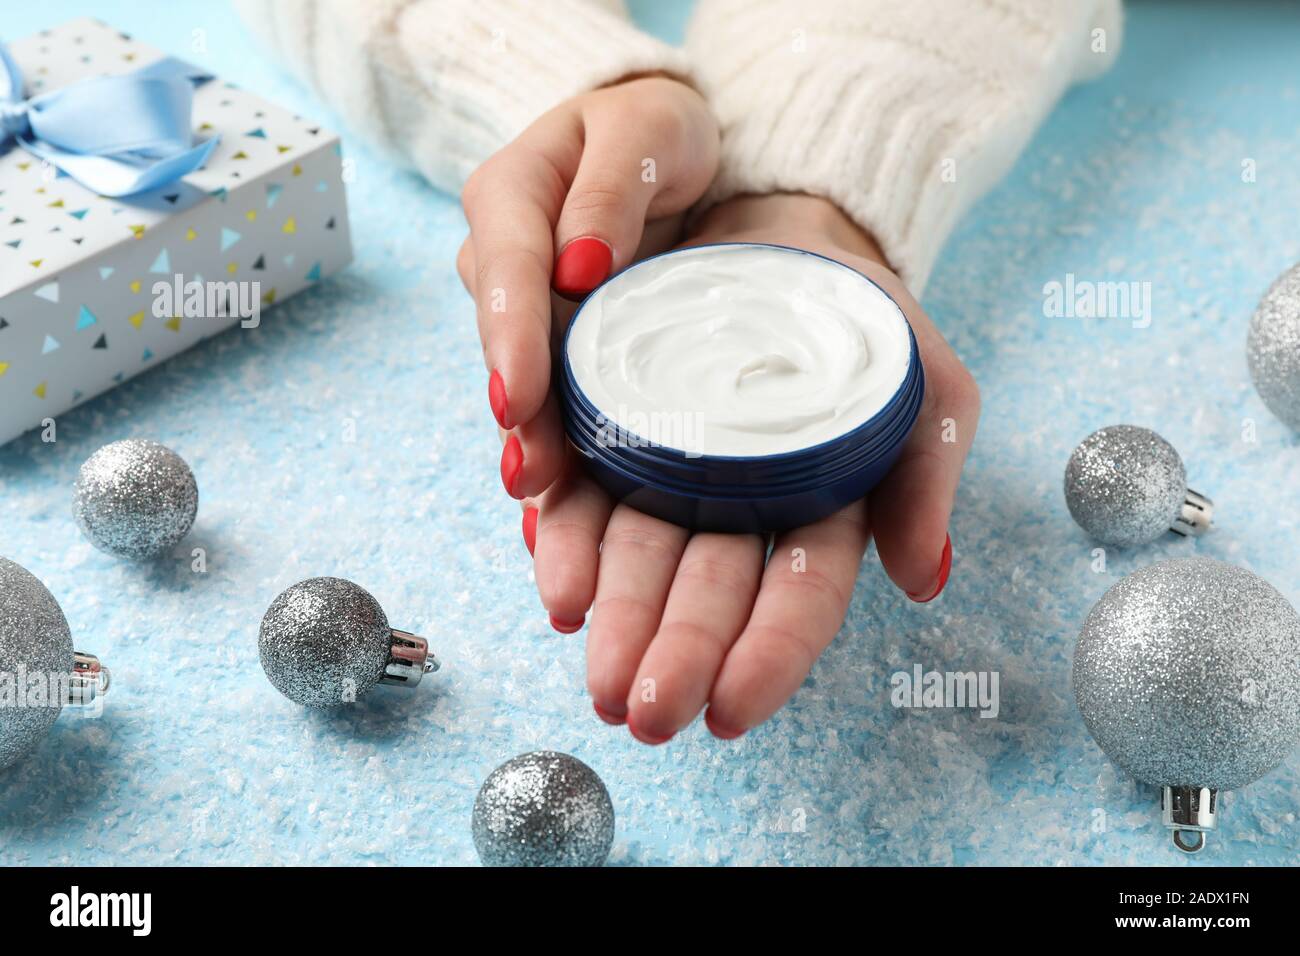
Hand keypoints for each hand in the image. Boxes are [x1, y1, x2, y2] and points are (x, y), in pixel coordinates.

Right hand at [457, 75, 719, 506]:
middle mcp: (504, 261)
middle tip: (531, 478)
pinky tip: (562, 510)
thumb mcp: (645, 131)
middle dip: (518, 414)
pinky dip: (561, 454)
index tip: (516, 397)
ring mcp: (527, 310)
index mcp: (510, 195)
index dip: (511, 337)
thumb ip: (610, 190)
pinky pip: (554, 400)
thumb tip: (578, 266)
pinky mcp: (556, 348)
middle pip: (506, 342)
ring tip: (545, 510)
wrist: (665, 154)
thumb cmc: (656, 133)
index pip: (507, 268)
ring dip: (534, 446)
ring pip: (525, 382)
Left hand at [517, 194, 980, 743]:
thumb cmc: (862, 319)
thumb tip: (924, 579)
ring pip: (639, 552)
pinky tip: (556, 580)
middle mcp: (741, 506)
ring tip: (588, 665)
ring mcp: (673, 474)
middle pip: (709, 588)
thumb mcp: (925, 380)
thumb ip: (924, 472)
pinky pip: (586, 489)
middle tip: (639, 711)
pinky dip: (567, 534)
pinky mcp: (614, 431)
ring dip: (613, 613)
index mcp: (822, 507)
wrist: (784, 235)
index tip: (729, 712)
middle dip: (675, 652)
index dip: (769, 653)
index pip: (800, 591)